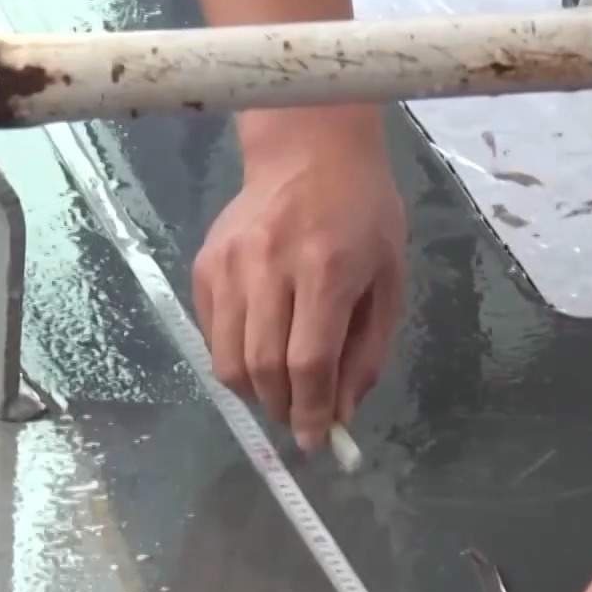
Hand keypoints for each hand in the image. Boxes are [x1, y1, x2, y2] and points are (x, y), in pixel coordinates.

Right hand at [192, 114, 405, 451]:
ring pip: (227, 358)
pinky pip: (212, 334)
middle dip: (281, 408)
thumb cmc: (363, 215)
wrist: (309, 150)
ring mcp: (230, 264)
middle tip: (297, 419)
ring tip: (278, 392)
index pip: (308, 361)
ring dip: (253, 392)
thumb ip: (366, 352)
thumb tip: (338, 414)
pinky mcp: (205, 264)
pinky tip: (259, 351)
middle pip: (262, 366)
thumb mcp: (387, 281)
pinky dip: (233, 358)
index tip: (314, 441)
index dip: (309, 411)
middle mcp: (270, 266)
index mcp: (327, 269)